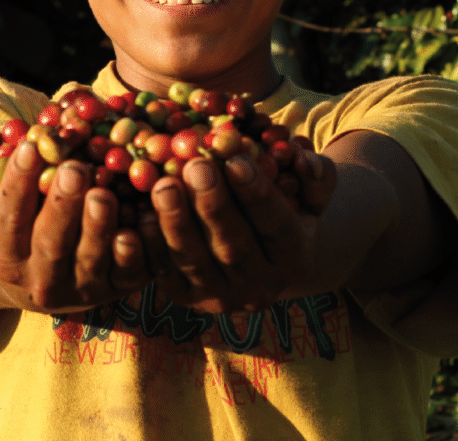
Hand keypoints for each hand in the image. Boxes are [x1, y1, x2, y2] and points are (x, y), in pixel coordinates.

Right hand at [0, 141, 150, 312]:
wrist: (42, 271)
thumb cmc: (19, 216)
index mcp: (7, 255)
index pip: (9, 218)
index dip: (17, 183)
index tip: (29, 145)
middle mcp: (42, 279)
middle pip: (51, 245)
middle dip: (63, 206)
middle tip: (75, 169)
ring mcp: (83, 288)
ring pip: (92, 261)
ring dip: (100, 228)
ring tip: (105, 193)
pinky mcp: (120, 288)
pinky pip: (132, 272)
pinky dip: (141, 248)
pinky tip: (147, 216)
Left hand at [138, 140, 335, 313]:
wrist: (262, 256)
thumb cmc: (286, 206)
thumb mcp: (310, 192)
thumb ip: (316, 175)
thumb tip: (305, 160)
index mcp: (295, 256)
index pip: (277, 225)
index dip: (257, 194)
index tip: (236, 160)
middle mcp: (261, 286)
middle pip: (234, 247)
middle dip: (213, 205)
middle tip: (195, 166)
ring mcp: (221, 297)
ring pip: (196, 263)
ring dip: (177, 223)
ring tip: (163, 184)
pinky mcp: (185, 298)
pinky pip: (165, 275)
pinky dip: (150, 248)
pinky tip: (141, 216)